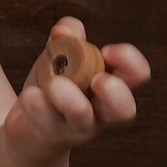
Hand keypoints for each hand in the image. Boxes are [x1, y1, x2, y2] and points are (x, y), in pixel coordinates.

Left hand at [3, 17, 148, 159]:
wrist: (29, 129)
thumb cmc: (55, 87)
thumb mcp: (62, 55)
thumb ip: (68, 36)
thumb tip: (65, 31)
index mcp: (110, 87)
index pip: (138, 76)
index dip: (130, 62)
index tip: (107, 51)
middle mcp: (100, 112)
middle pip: (124, 110)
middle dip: (115, 93)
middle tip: (98, 80)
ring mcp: (75, 128)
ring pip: (82, 119)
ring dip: (70, 98)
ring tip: (54, 84)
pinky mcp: (48, 135)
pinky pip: (45, 120)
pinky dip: (36, 103)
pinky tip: (30, 95)